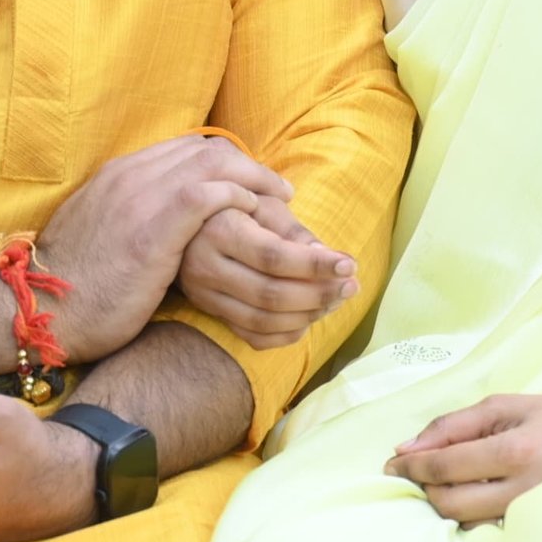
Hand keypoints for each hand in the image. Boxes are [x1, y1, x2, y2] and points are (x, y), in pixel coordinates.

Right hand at [38, 135, 295, 362]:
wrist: (41, 309)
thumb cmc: (72, 287)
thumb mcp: (99, 237)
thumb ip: (125, 218)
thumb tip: (150, 226)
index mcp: (116, 174)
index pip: (182, 147)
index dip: (222, 161)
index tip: (246, 181)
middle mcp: (129, 174)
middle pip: (203, 147)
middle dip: (246, 163)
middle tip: (275, 187)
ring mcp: (140, 195)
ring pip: (213, 162)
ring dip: (253, 177)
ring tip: (279, 199)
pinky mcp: (154, 226)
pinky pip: (209, 193)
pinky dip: (238, 197)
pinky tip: (255, 215)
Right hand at [178, 190, 356, 348]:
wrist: (190, 225)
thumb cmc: (236, 208)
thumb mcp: (262, 204)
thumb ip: (294, 230)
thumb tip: (329, 260)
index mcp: (219, 231)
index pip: (273, 257)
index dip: (314, 265)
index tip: (349, 264)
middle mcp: (204, 267)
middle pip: (270, 294)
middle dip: (319, 294)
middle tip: (352, 285)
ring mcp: (204, 296)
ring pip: (263, 321)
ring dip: (308, 316)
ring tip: (337, 299)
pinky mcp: (210, 313)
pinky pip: (252, 337)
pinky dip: (286, 335)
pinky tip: (309, 318)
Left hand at [386, 391, 541, 524]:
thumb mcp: (502, 407)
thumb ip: (451, 426)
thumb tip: (404, 449)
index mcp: (514, 451)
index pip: (445, 467)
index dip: (411, 466)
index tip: (391, 464)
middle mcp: (522, 490)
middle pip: (448, 503)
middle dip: (423, 487)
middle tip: (415, 472)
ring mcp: (530, 516)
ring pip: (463, 521)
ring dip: (443, 502)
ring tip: (446, 481)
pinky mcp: (533, 531)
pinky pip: (484, 530)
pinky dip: (467, 514)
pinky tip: (469, 496)